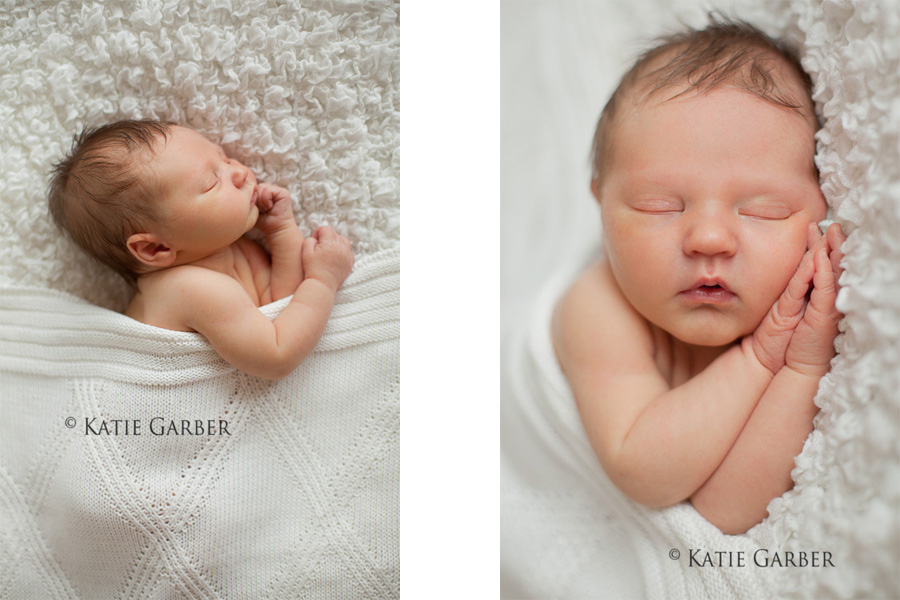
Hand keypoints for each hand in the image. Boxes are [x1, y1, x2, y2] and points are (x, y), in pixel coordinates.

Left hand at [254, 183, 297, 235]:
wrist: (276, 229)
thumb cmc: (264, 221)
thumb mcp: (253, 208)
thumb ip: (250, 197)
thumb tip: (246, 188)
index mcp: (264, 192)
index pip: (253, 188)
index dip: (253, 198)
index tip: (258, 209)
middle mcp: (272, 189)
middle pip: (257, 187)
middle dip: (257, 200)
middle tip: (263, 210)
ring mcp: (278, 190)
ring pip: (262, 187)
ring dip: (262, 201)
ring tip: (267, 209)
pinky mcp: (284, 192)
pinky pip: (268, 191)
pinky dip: (266, 201)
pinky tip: (271, 207)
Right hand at [301, 226, 353, 292]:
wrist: (322, 285)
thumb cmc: (312, 268)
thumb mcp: (305, 251)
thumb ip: (310, 239)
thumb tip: (316, 238)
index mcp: (330, 243)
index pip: (326, 229)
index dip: (318, 233)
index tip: (315, 243)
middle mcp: (341, 247)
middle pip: (335, 234)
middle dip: (327, 238)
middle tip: (320, 249)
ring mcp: (347, 254)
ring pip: (344, 241)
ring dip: (336, 243)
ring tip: (328, 252)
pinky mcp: (350, 262)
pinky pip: (348, 250)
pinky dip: (342, 251)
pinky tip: (335, 257)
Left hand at [745, 223, 828, 374]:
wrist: (778, 364)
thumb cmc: (780, 338)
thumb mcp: (784, 307)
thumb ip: (792, 287)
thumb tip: (794, 267)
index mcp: (818, 296)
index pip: (824, 266)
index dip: (822, 247)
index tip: (815, 228)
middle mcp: (828, 299)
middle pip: (835, 266)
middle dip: (832, 244)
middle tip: (830, 224)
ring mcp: (828, 306)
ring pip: (834, 273)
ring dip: (833, 252)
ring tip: (832, 231)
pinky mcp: (823, 314)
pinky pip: (824, 289)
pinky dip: (822, 272)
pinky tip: (820, 257)